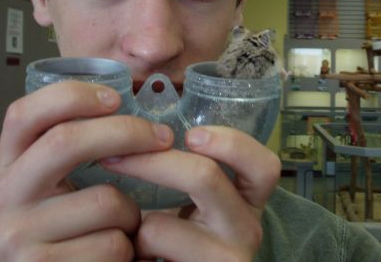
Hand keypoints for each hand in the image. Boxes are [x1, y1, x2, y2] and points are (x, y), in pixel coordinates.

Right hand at [0, 81, 173, 260]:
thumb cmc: (76, 228)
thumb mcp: (61, 184)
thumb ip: (75, 148)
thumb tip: (126, 103)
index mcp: (8, 167)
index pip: (24, 113)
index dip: (72, 96)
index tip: (116, 98)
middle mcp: (2, 198)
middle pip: (67, 141)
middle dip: (127, 132)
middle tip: (163, 137)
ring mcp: (16, 237)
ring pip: (105, 200)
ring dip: (133, 211)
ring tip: (124, 225)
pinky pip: (112, 243)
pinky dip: (130, 248)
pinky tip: (117, 254)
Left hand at [102, 126, 281, 260]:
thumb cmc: (185, 237)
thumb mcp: (199, 203)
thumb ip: (191, 171)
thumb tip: (143, 131)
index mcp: (249, 201)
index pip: (264, 167)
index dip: (231, 143)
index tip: (191, 135)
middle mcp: (247, 230)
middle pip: (204, 177)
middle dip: (152, 162)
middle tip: (116, 156)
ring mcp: (226, 259)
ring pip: (161, 224)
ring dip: (137, 221)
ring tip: (138, 230)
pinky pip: (148, 249)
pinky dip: (133, 247)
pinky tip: (140, 253)